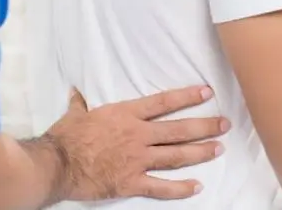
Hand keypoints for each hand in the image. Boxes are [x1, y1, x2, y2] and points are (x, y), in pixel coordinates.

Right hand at [44, 86, 230, 201]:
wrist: (57, 164)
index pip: (163, 103)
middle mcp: (137, 135)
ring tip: (218, 148)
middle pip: (178, 129)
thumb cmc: (65, 137)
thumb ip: (80, 103)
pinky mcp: (132, 182)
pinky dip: (181, 188)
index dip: (187, 97)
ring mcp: (137, 160)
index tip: (206, 93)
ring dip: (199, 152)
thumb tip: (76, 93)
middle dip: (204, 126)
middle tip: (224, 124)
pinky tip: (197, 186)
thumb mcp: (74, 114)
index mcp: (125, 115)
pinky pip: (162, 187)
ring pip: (176, 155)